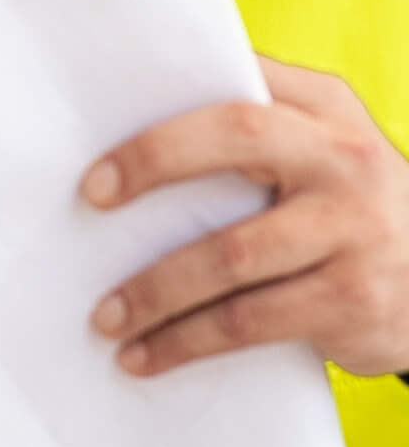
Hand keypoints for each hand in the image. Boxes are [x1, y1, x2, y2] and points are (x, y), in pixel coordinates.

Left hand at [83, 56, 408, 377]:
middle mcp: (346, 162)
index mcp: (325, 110)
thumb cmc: (344, 199)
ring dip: (156, 293)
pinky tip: (149, 356)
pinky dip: (190, 343)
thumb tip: (134, 90)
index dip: (163, 136)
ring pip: (233, 257)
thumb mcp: (319, 140)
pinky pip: (253, 323)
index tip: (96, 175)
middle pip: (238, 146)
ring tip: (105, 318)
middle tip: (89, 208)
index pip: (236, 103)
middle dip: (153, 164)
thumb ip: (252, 112)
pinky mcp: (355, 303)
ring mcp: (357, 234)